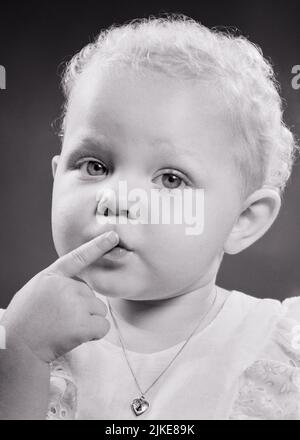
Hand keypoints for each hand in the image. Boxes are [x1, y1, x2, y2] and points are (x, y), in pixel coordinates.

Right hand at [0, 231, 118, 362]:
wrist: (17, 348)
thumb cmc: (24, 322)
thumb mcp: (35, 291)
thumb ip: (56, 283)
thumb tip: (77, 285)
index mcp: (51, 277)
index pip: (78, 257)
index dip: (97, 245)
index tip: (113, 235)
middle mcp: (64, 286)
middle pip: (90, 294)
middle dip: (82, 308)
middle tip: (60, 320)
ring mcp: (74, 304)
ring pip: (99, 309)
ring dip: (88, 321)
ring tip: (65, 328)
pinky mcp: (82, 324)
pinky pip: (103, 326)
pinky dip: (95, 333)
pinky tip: (76, 336)